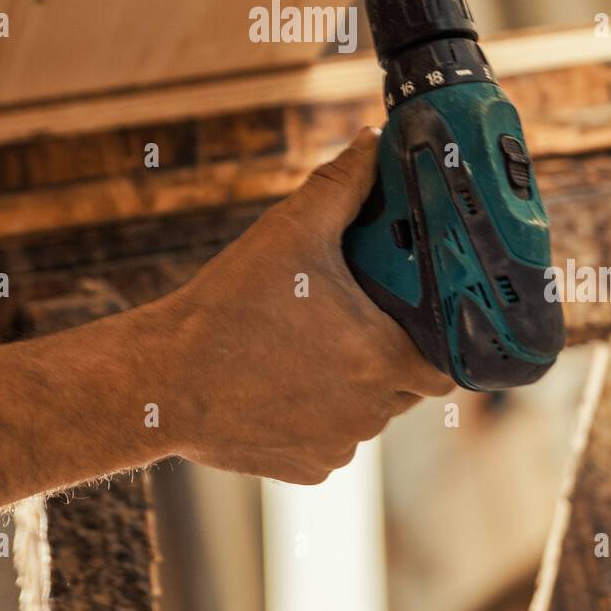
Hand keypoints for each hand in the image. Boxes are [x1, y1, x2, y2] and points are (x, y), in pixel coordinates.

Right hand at [155, 127, 451, 483]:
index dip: (439, 336)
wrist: (162, 381)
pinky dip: (318, 415)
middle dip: (391, 353)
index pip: (448, 360)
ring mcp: (339, 446)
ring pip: (368, 412)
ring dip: (353, 384)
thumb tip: (371, 141)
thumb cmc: (229, 307)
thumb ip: (341, 183)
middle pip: (408, 385)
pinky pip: (331, 440)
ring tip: (310, 346)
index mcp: (383, 357)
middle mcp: (371, 412)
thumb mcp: (289, 231)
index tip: (416, 314)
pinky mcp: (308, 469)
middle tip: (355, 318)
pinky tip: (284, 383)